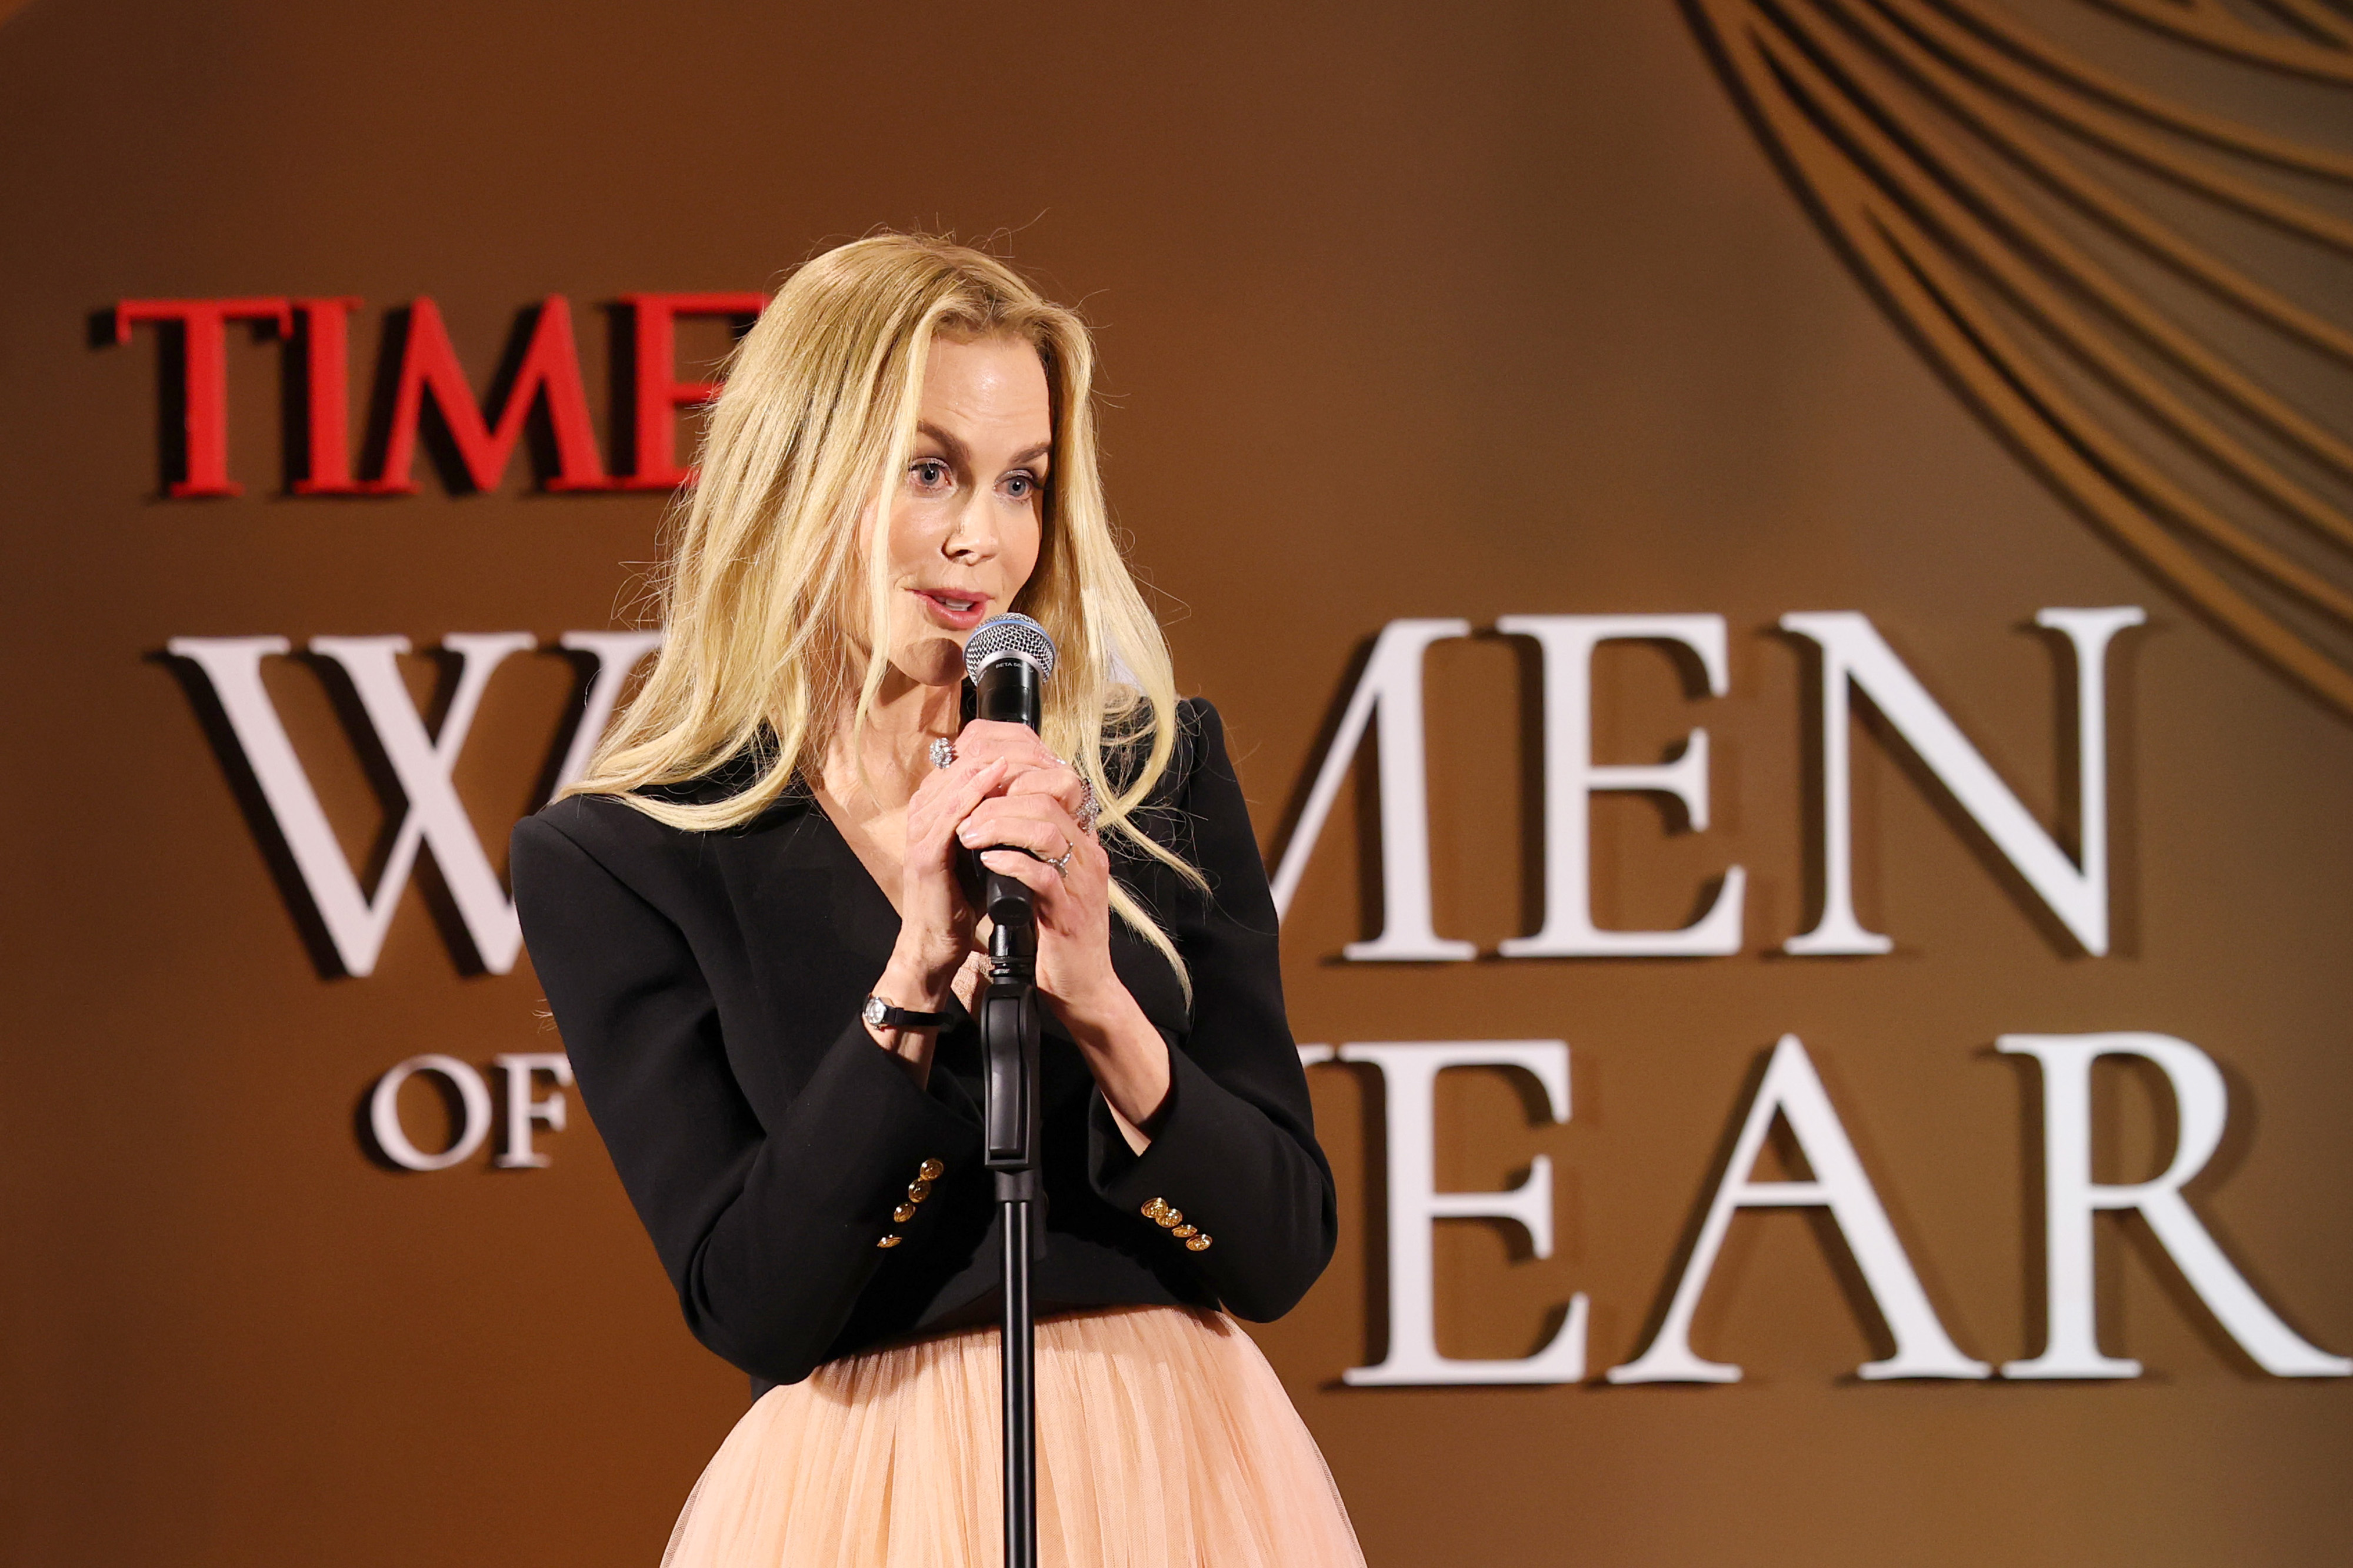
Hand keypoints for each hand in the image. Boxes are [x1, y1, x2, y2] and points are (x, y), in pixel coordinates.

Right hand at [882, 750, 1014, 1005]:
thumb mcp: (980, 853)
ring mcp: (919, 836)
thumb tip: (1026, 799)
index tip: (1024, 747)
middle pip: (953, 770)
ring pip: (950, 787)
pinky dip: (971, 794)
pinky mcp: (925, 857)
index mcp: (931, 814)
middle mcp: (920, 818)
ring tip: (1014, 749)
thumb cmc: (962, 900)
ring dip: (983, 767)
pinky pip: (948, 816)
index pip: (958, 770)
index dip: (988, 756)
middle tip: (1024, 742)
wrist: (937, 944)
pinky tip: (993, 778)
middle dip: (989, 754)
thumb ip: (991, 825)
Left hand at [958, 768, 1172, 1141]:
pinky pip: (1041, 875)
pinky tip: (987, 860)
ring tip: (969, 834)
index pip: (1053, 793)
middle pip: (1047, 803)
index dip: (1013, 786)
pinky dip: (1010, 862)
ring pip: (1045, 831)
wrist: (1085, 990)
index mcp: (1084, 848)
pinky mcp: (1068, 912)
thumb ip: (1040, 855)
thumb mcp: (1054, 886)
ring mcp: (1081, 884)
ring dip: (1000, 826)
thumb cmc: (1062, 938)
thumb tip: (1003, 823)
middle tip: (965, 814)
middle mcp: (1088, 859)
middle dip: (999, 802)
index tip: (978, 793)